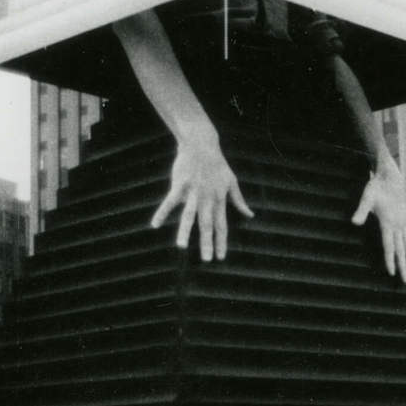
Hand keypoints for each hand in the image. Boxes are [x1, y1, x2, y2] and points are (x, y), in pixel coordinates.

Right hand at [153, 131, 252, 260]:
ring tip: (181, 247)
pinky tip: (155, 224)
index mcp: (219, 200)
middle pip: (207, 224)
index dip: (221, 242)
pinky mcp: (180, 185)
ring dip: (185, 231)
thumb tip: (250, 215)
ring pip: (189, 215)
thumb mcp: (232, 182)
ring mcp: (193, 192)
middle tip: (206, 260)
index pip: (222, 225)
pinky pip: (170, 201)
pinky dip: (163, 212)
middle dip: (207, 243)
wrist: (202, 144)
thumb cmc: (217, 164)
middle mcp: (207, 199)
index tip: (220, 258)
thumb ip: (239, 201)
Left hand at [352, 169, 405, 282]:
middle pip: (402, 251)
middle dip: (404, 267)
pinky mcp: (405, 220)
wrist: (392, 176)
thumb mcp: (366, 197)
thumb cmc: (377, 186)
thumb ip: (361, 211)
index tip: (393, 274)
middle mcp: (399, 225)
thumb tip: (354, 222)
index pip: (389, 246)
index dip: (390, 260)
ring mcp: (404, 223)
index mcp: (389, 223)